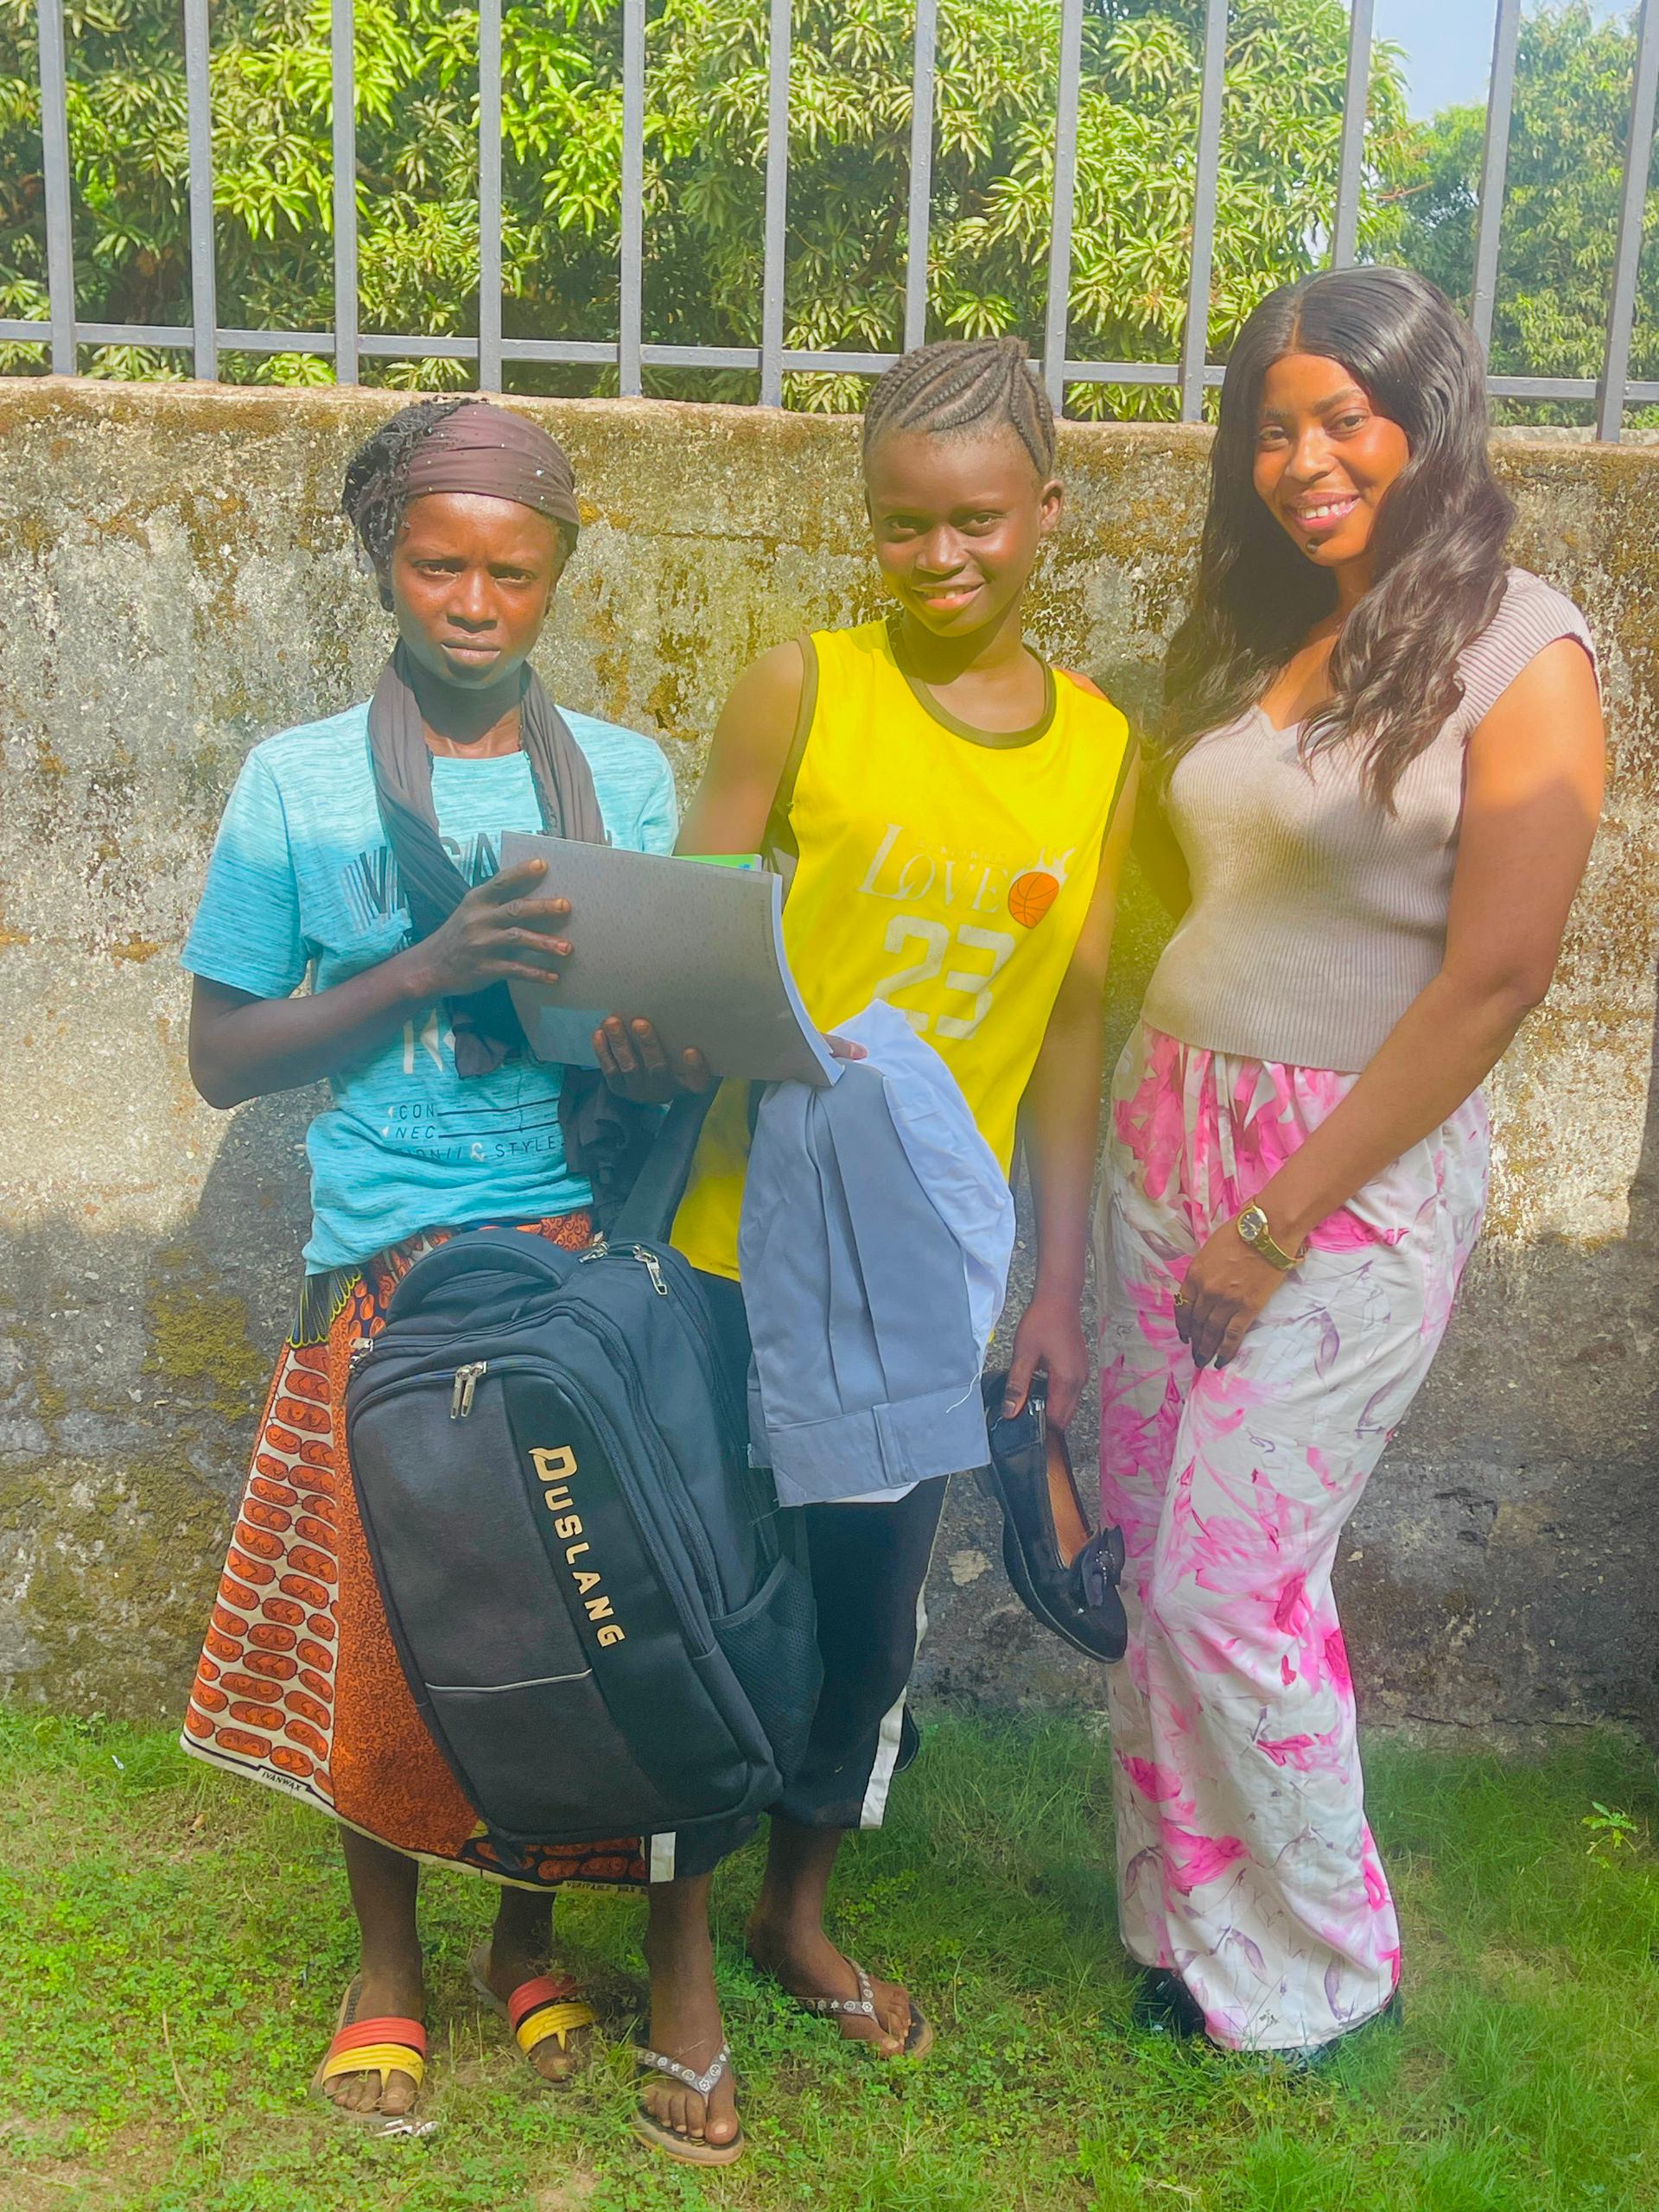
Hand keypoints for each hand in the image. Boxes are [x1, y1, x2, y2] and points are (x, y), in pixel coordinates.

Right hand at [405, 856, 571, 999]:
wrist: (430, 967)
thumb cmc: (458, 935)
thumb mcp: (470, 912)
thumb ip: (495, 903)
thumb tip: (533, 897)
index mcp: (476, 901)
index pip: (501, 881)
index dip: (522, 872)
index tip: (543, 864)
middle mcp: (479, 919)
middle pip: (516, 909)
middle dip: (543, 907)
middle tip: (566, 905)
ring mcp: (482, 944)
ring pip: (518, 938)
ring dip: (545, 943)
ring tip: (567, 948)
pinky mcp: (485, 968)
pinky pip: (515, 969)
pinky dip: (536, 974)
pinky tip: (553, 977)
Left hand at [594, 1017, 713, 1102]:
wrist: (651, 1086)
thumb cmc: (673, 1062)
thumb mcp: (684, 1057)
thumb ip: (683, 1041)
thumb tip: (671, 1007)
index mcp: (687, 1083)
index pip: (698, 1081)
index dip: (696, 1068)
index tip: (692, 1051)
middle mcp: (664, 1090)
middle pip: (657, 1068)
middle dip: (648, 1045)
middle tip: (640, 1022)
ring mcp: (639, 1090)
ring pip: (630, 1067)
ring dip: (620, 1043)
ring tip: (612, 1022)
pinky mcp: (619, 1089)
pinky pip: (610, 1071)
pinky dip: (603, 1051)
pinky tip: (600, 1033)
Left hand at [1001, 1285, 1088, 1430]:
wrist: (1059, 1298)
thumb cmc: (1042, 1322)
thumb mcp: (1024, 1354)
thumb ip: (1018, 1385)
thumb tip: (1011, 1411)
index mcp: (1066, 1381)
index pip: (1056, 1419)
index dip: (1041, 1428)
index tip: (1023, 1430)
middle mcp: (1079, 1381)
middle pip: (1065, 1416)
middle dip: (1047, 1422)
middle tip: (1024, 1419)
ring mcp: (1081, 1374)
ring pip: (1068, 1405)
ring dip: (1052, 1409)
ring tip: (1028, 1405)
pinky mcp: (1079, 1367)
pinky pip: (1070, 1393)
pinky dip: (1057, 1397)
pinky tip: (1039, 1389)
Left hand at [1176, 1217, 1290, 1368]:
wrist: (1267, 1231)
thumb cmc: (1240, 1233)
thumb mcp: (1210, 1250)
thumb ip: (1203, 1272)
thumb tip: (1202, 1289)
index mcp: (1194, 1274)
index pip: (1183, 1307)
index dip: (1182, 1325)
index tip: (1184, 1335)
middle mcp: (1206, 1291)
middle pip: (1196, 1322)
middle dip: (1194, 1340)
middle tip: (1195, 1354)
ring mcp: (1226, 1301)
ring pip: (1212, 1332)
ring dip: (1206, 1349)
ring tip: (1204, 1361)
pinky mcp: (1247, 1308)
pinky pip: (1233, 1335)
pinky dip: (1226, 1350)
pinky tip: (1221, 1361)